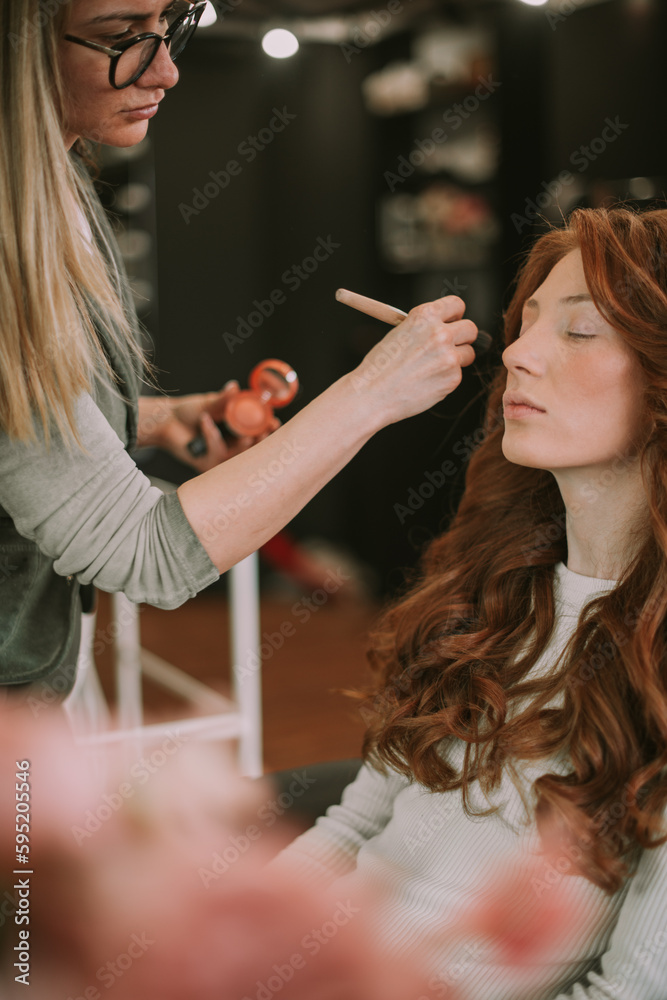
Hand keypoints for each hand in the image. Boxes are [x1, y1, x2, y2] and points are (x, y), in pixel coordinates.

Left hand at [136, 383, 279, 472]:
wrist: (166, 421)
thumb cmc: (187, 413)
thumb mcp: (209, 404)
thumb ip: (223, 399)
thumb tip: (235, 387)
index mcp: (235, 432)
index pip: (257, 434)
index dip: (267, 430)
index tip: (274, 424)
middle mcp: (229, 447)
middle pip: (252, 450)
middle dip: (261, 443)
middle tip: (265, 434)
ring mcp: (219, 458)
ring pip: (238, 456)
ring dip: (241, 444)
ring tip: (241, 434)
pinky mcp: (208, 465)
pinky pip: (218, 454)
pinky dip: (213, 437)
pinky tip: (205, 424)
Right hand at [348, 294, 478, 428]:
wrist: (372, 394)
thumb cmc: (381, 366)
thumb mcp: (400, 333)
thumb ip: (425, 328)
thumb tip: (448, 328)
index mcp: (424, 315)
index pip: (457, 304)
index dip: (455, 315)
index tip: (452, 322)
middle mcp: (440, 333)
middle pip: (471, 328)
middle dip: (464, 337)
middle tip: (452, 345)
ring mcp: (449, 356)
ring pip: (468, 353)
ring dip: (456, 359)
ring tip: (431, 368)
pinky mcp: (453, 378)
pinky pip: (457, 374)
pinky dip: (445, 378)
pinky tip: (425, 382)